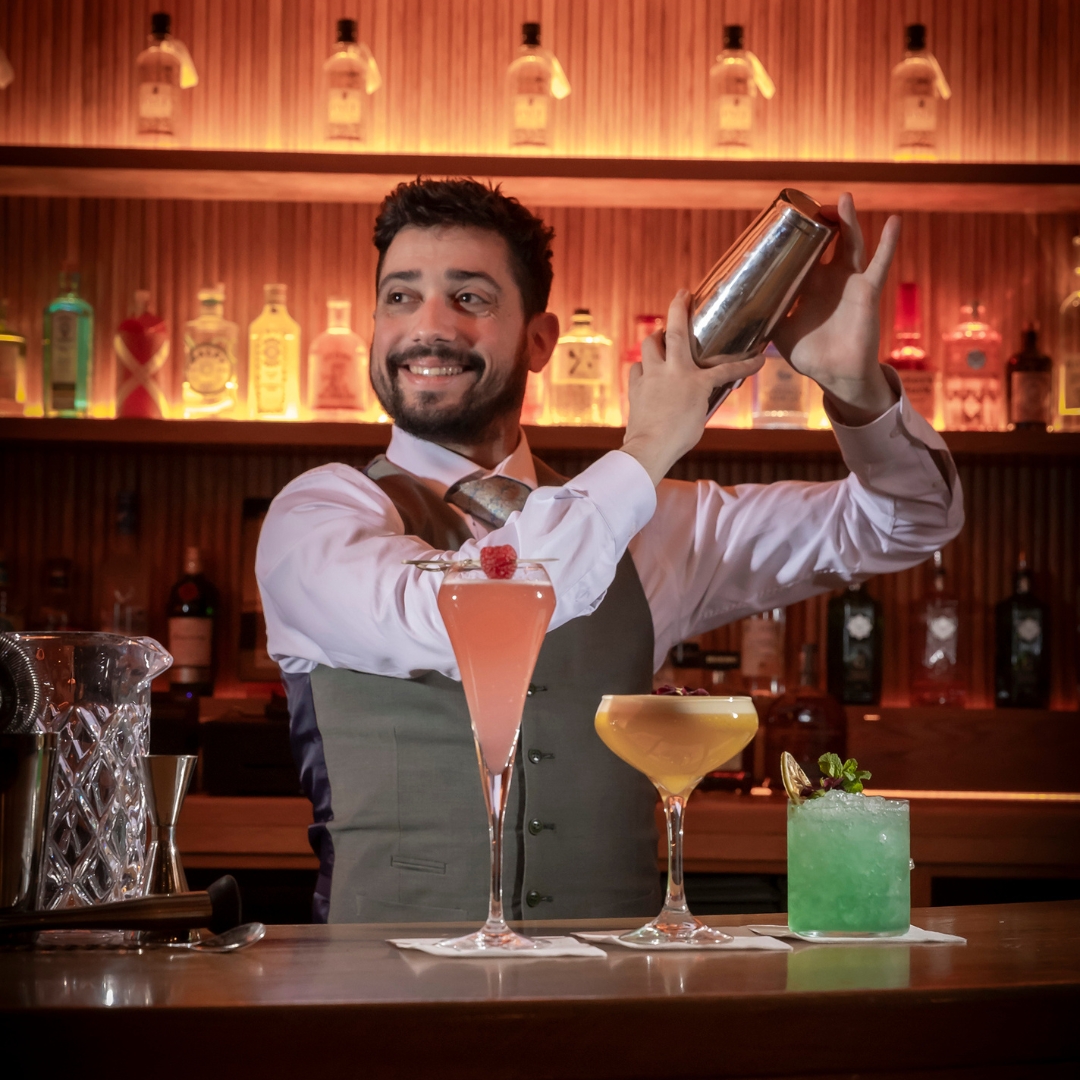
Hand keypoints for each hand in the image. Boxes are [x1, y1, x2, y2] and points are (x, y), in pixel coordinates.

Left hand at [621, 291, 765, 485]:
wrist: (650, 449)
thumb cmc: (679, 438)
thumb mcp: (700, 417)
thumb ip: (701, 398)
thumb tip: (700, 393)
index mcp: (695, 382)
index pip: (726, 369)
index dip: (744, 364)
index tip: (759, 359)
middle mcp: (672, 372)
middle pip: (674, 332)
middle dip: (678, 308)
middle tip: (681, 294)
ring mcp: (651, 377)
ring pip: (650, 345)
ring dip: (656, 337)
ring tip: (661, 335)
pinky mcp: (636, 387)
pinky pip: (637, 368)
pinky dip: (643, 366)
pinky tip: (646, 369)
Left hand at [770, 193, 900, 425]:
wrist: (834, 374)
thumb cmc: (810, 354)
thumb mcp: (779, 331)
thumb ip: (766, 314)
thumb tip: (739, 307)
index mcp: (809, 286)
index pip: (802, 253)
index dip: (796, 236)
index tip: (786, 216)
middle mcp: (830, 278)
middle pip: (827, 241)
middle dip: (822, 221)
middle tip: (813, 203)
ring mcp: (850, 282)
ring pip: (851, 244)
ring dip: (849, 220)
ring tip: (844, 198)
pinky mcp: (867, 290)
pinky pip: (880, 264)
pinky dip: (888, 243)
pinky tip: (894, 221)